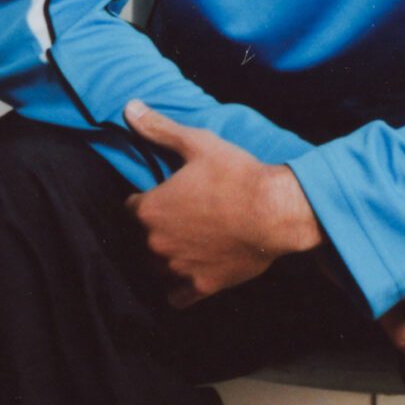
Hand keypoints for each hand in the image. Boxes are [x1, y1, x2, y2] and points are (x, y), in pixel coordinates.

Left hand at [125, 101, 321, 305]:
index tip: (163, 196)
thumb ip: (159, 128)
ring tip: (185, 246)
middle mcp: (156, 243)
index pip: (131, 208)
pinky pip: (176, 297)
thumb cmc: (236, 175)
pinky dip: (178, 290)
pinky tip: (187, 278)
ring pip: (156, 269)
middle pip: (142, 240)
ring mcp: (178, 268)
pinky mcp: (201, 286)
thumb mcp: (197, 144)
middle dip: (155, 230)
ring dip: (164, 260)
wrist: (275, 211)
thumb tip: (129, 106)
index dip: (145, 200)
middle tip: (180, 220)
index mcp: (150, 210)